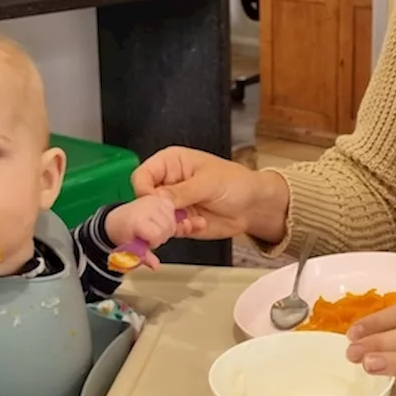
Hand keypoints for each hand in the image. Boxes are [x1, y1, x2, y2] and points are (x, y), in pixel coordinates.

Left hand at [104, 195, 194, 267]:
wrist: (116, 220)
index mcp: (137, 221)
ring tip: (155, 229)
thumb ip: (145, 257)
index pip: (157, 234)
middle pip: (167, 227)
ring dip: (167, 227)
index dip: (155, 242)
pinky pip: (172, 209)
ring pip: (172, 219)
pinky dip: (169, 216)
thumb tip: (156, 266)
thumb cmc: (122, 234)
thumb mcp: (130, 249)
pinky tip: (160, 220)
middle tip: (151, 236)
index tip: (147, 242)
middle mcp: (146, 207)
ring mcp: (153, 200)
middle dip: (162, 236)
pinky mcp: (158, 197)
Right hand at [131, 146, 288, 242]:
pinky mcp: (179, 222)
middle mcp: (167, 183)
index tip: (154, 204)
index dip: (144, 191)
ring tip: (191, 221)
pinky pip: (168, 231)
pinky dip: (180, 231)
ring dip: (170, 224)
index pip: (142, 176)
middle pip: (143, 200)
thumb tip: (157, 198)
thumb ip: (182, 191)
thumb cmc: (235, 182)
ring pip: (153, 219)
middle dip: (155, 212)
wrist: (253, 206)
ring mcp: (172, 205)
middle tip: (172, 217)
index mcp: (170, 163)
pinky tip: (198, 224)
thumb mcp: (208, 182)